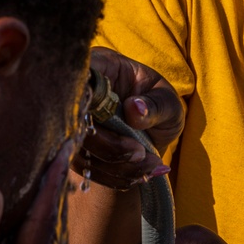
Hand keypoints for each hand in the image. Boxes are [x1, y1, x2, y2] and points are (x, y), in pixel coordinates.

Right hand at [75, 47, 184, 189]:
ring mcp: (75, 123)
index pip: (79, 77)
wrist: (157, 131)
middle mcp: (80, 93)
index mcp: (101, 66)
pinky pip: (87, 169)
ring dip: (115, 165)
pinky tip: (140, 173)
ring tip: (148, 165)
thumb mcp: (169, 101)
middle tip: (139, 152)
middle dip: (109, 145)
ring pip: (79, 150)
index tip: (121, 125)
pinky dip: (114, 177)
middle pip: (74, 121)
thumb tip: (134, 109)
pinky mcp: (77, 149)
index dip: (88, 100)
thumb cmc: (162, 105)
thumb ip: (155, 105)